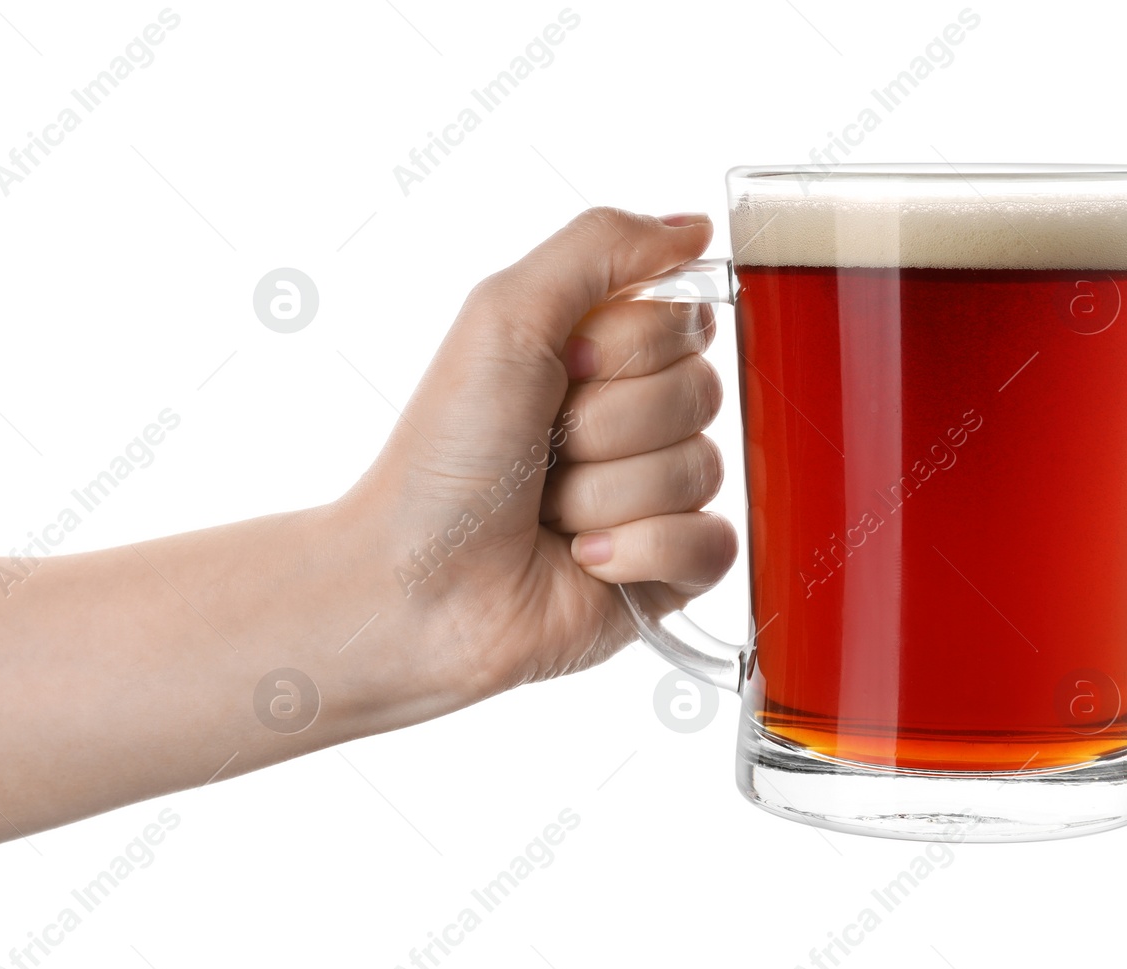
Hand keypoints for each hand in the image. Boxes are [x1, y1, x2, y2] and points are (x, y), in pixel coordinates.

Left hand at [345, 208, 737, 696]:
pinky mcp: (669, 572)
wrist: (415, 582)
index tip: (554, 372)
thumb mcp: (505, 315)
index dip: (618, 351)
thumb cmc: (445, 455)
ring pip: (701, 470)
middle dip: (606, 426)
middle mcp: (636, 421)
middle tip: (542, 453)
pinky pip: (712, 543)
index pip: (684, 323)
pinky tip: (583, 558)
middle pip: (699, 393)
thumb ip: (600, 247)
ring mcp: (657, 498)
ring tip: (547, 512)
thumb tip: (694, 227)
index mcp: (604, 355)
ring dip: (605, 493)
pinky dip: (640, 551)